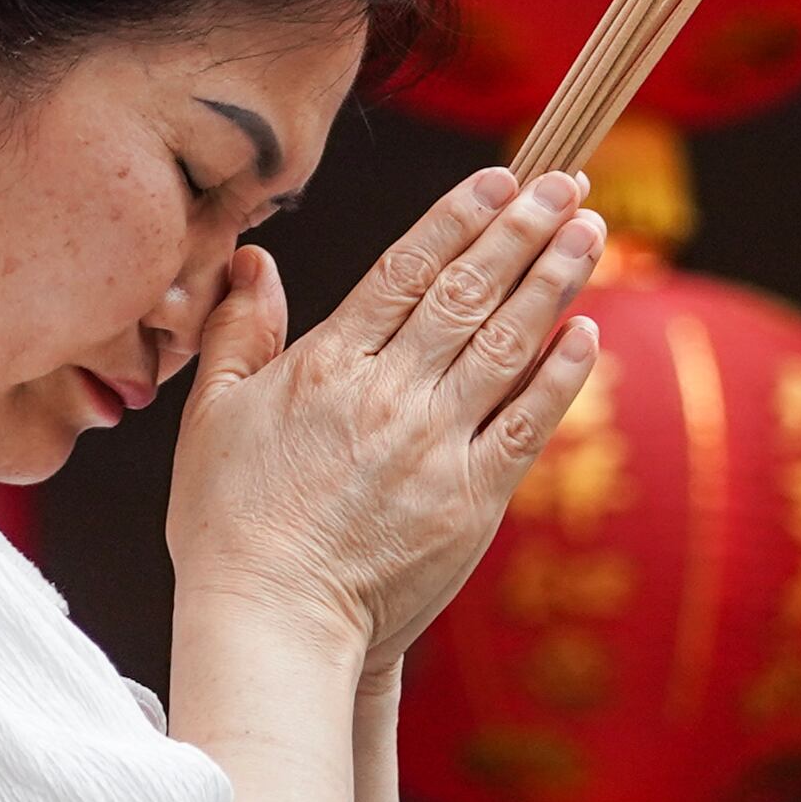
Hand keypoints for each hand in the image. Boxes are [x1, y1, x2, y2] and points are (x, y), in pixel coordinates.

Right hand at [165, 167, 606, 669]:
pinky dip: (561, 374)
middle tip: (566, 183)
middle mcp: (388, 394)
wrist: (273, 622)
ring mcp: (434, 445)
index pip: (405, 270)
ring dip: (554, 281)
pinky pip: (527, 422)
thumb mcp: (211, 415)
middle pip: (468, 292)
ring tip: (589, 231)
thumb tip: (256, 262)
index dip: (458, 218)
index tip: (500, 179)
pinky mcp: (471, 499)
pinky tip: (587, 332)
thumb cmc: (230, 524)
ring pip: (507, 343)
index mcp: (326, 366)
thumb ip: (240, 333)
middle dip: (522, 228)